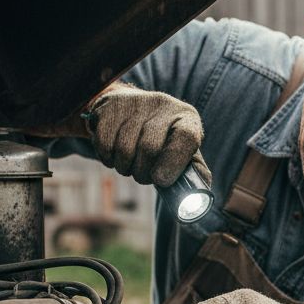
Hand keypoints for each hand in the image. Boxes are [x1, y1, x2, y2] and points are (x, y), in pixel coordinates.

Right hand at [84, 87, 209, 187]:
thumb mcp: (183, 149)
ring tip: (130, 164)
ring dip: (124, 167)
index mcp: (186, 117)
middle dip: (143, 172)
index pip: (186, 137)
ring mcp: (135, 103)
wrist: (129, 108)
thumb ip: (192, 171)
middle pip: (150, 148)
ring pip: (124, 149)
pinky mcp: (110, 107)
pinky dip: (108, 158)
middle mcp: (163, 105)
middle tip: (142, 176)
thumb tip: (198, 199)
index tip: (161, 180)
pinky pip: (105, 145)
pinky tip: (115, 154)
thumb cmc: (162, 138)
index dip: (174, 163)